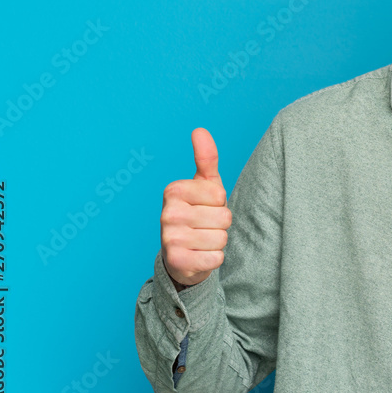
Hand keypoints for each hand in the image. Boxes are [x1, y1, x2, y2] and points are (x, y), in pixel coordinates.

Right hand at [160, 128, 231, 287]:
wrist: (181, 256)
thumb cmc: (198, 214)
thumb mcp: (204, 185)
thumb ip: (206, 158)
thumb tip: (199, 130)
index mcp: (174, 191)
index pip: (220, 195)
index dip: (219, 203)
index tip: (205, 207)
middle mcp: (167, 213)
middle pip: (224, 217)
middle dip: (220, 224)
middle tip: (204, 227)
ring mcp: (170, 239)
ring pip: (221, 238)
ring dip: (217, 242)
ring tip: (202, 241)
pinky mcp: (177, 262)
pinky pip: (216, 259)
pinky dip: (214, 260)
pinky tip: (199, 257)